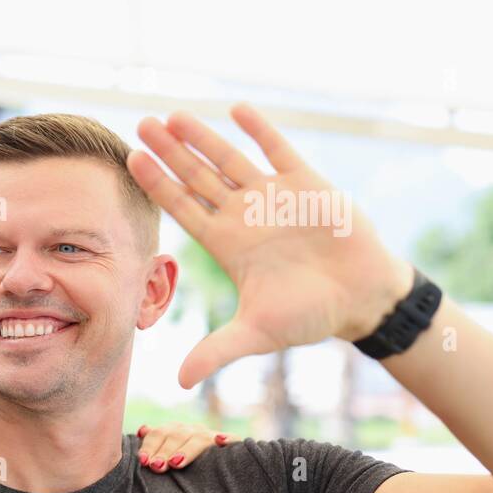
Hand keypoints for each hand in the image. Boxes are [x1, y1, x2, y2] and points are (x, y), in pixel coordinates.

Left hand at [127, 104, 414, 387]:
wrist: (361, 299)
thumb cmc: (309, 315)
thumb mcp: (258, 334)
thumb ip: (217, 351)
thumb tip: (179, 382)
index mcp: (227, 243)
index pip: (182, 208)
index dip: (157, 185)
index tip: (130, 160)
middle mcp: (243, 215)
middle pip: (197, 177)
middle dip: (170, 152)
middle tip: (141, 124)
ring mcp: (273, 197)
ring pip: (230, 160)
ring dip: (204, 138)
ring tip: (174, 116)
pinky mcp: (308, 185)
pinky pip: (279, 151)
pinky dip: (260, 131)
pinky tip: (236, 110)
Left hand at [135, 422, 239, 472]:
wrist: (224, 470)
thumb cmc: (189, 465)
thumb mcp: (171, 453)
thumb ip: (156, 442)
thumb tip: (142, 430)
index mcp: (176, 431)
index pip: (159, 434)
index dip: (150, 446)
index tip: (143, 461)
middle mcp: (194, 430)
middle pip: (177, 436)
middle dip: (165, 451)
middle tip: (157, 466)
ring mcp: (213, 437)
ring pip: (199, 439)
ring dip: (187, 450)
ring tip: (176, 463)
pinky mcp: (235, 445)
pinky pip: (233, 440)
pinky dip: (227, 439)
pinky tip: (221, 441)